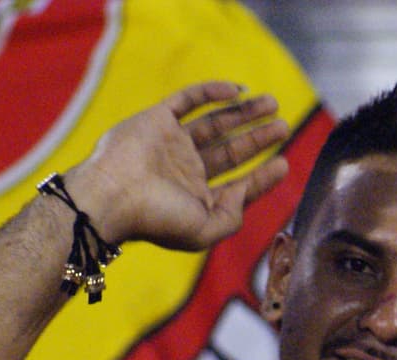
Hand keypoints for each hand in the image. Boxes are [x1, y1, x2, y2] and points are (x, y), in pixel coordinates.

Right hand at [63, 81, 289, 249]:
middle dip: (258, 138)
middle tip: (284, 126)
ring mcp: (172, 143)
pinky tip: (238, 91)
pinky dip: (212, 92)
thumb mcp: (204, 231)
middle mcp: (186, 171)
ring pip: (215, 123)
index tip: (285, 164)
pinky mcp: (158, 119)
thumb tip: (244, 191)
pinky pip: (188, 100)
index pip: (237, 185)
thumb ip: (231, 217)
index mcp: (196, 199)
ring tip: (273, 105)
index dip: (262, 177)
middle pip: (231, 151)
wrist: (112, 195)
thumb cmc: (157, 219)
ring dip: (244, 113)